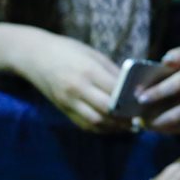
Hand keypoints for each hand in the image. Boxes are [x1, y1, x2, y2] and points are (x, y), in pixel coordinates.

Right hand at [10, 27, 129, 133]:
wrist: (34, 56)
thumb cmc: (69, 50)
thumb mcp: (94, 55)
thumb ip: (112, 72)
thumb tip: (133, 87)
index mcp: (88, 71)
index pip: (115, 91)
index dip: (131, 99)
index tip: (145, 101)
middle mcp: (77, 89)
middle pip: (106, 110)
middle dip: (126, 116)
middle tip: (140, 117)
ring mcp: (68, 101)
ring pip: (95, 121)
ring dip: (114, 126)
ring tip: (130, 125)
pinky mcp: (62, 109)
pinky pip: (83, 124)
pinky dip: (100, 128)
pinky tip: (112, 126)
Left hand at [137, 46, 179, 133]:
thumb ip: (177, 55)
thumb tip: (164, 61)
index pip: (174, 86)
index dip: (156, 93)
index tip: (139, 98)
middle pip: (176, 113)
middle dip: (154, 118)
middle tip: (137, 119)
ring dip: (160, 126)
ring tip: (144, 124)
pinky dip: (170, 129)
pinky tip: (158, 126)